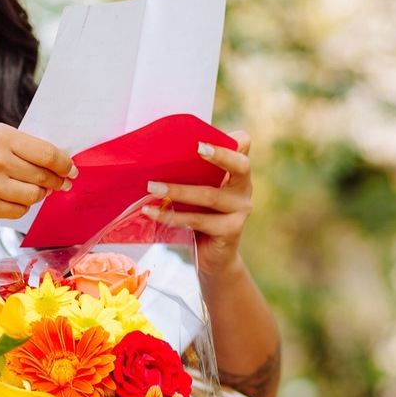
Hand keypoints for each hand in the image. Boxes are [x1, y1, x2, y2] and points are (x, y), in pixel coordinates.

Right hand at [0, 123, 76, 219]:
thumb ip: (16, 144)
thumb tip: (51, 159)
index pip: (47, 153)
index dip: (64, 163)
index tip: (70, 168)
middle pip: (43, 176)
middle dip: (56, 180)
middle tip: (60, 181)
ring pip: (34, 196)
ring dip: (40, 194)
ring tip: (36, 189)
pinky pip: (18, 211)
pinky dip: (23, 206)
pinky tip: (16, 197)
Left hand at [144, 130, 251, 276]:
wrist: (213, 257)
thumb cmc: (201, 216)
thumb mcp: (199, 191)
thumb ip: (193, 173)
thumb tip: (157, 153)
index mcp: (237, 173)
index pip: (243, 146)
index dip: (228, 142)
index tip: (202, 140)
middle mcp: (244, 189)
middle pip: (240, 166)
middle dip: (219, 155)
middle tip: (195, 148)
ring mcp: (240, 211)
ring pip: (210, 196)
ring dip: (177, 190)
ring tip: (152, 187)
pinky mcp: (230, 231)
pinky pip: (197, 220)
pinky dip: (171, 216)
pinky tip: (151, 211)